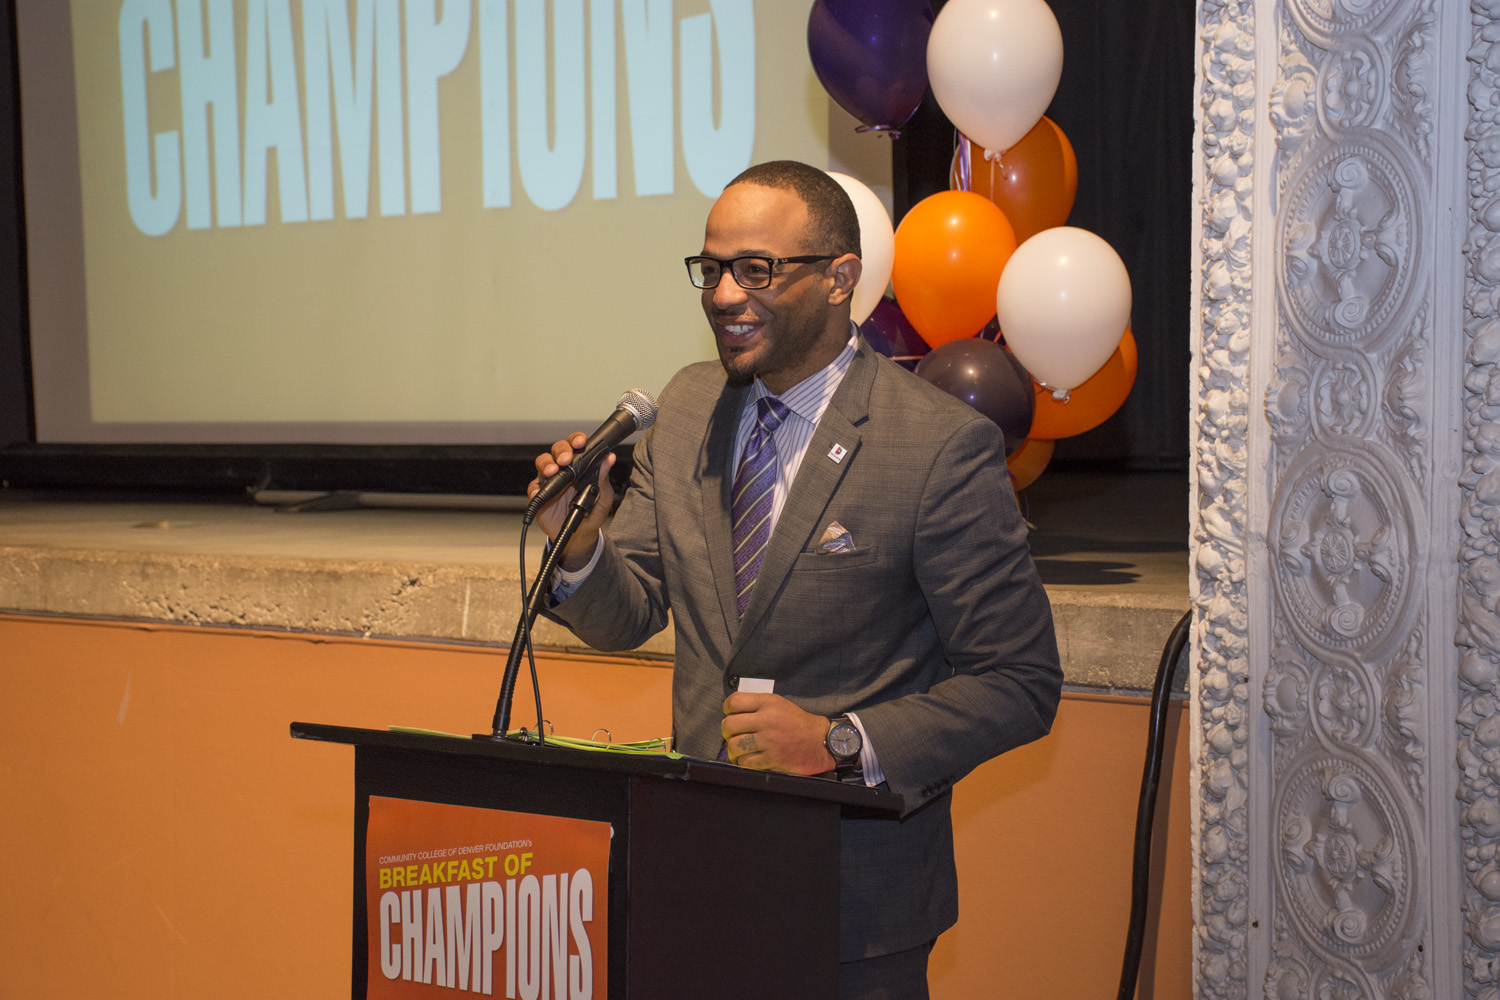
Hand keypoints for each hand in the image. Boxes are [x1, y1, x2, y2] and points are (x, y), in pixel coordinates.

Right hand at [527, 433, 616, 569]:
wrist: (581, 537)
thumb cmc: (592, 513)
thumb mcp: (603, 497)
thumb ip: (604, 478)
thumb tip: (610, 458)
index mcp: (580, 466)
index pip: (576, 446)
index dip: (576, 440)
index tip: (581, 442)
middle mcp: (564, 470)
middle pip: (557, 450)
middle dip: (560, 451)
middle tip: (565, 459)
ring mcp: (551, 481)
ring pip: (542, 463)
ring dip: (546, 465)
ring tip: (552, 472)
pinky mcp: (540, 495)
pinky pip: (533, 487)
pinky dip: (535, 489)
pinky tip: (539, 492)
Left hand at [720, 692, 835, 774]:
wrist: (820, 742)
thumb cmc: (797, 723)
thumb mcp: (779, 704)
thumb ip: (757, 705)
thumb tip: (731, 713)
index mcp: (769, 703)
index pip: (734, 702)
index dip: (727, 710)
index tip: (730, 715)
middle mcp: (768, 720)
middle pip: (729, 725)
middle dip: (727, 732)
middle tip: (733, 735)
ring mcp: (770, 741)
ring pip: (734, 745)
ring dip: (733, 750)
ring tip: (739, 750)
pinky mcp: (772, 759)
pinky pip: (746, 762)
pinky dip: (744, 762)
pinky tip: (749, 759)